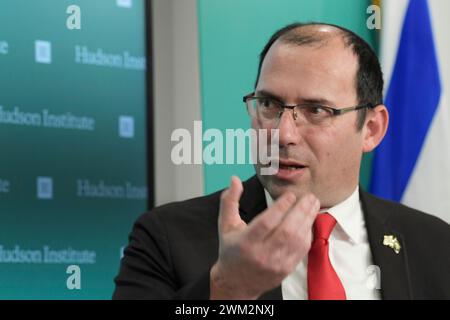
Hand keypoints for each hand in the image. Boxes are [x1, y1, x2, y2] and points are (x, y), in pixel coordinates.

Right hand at [210, 176, 319, 299]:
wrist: (236, 283)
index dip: (280, 208)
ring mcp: (276, 263)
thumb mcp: (225, 225)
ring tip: (313, 205)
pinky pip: (301, 250)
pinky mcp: (286, 269)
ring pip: (296, 240)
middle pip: (286, 231)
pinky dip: (307, 233)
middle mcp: (262, 254)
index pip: (266, 223)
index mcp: (246, 242)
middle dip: (300, 211)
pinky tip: (309, 221)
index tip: (290, 195)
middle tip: (308, 196)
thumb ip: (229, 201)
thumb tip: (235, 179)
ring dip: (307, 220)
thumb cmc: (231, 250)